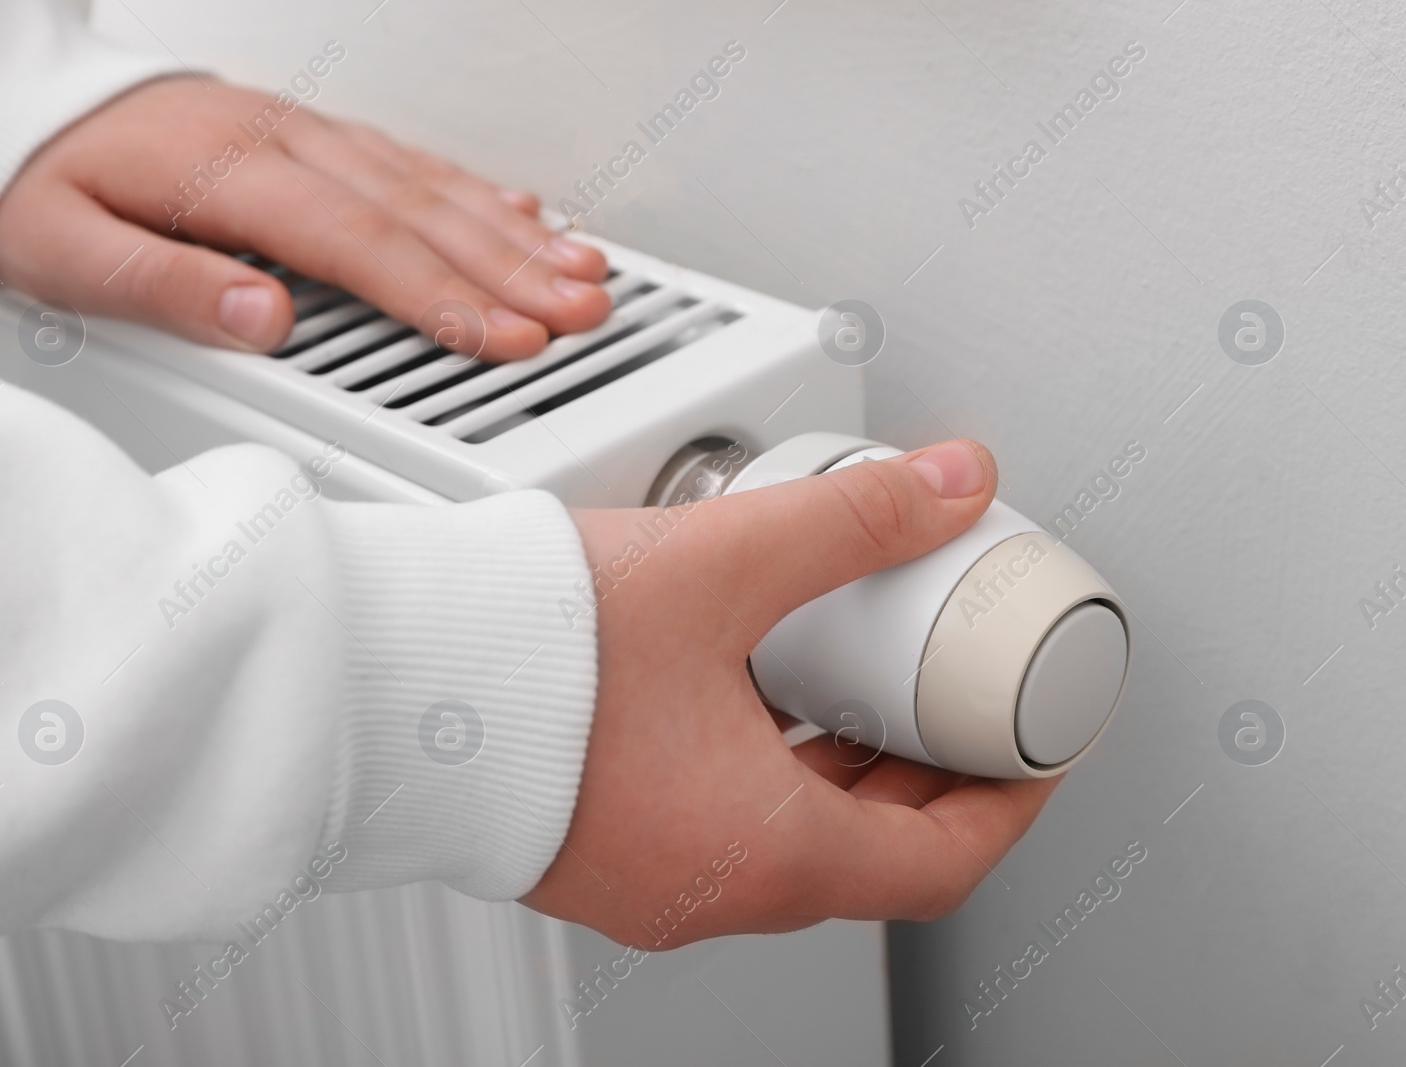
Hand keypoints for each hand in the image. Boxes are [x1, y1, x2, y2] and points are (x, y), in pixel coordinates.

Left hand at [0, 76, 611, 357]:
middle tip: (581, 312)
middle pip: (418, 212)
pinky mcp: (309, 136)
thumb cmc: (34, 185)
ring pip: (428, 182)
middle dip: (511, 268)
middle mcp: (283, 146)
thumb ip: (169, 287)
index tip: (508, 337)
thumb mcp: (65, 251)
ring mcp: (303, 134)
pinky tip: (519, 212)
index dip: (441, 296)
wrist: (10, 105)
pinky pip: (409, 160)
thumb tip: (268, 320)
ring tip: (581, 272)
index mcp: (230, 177)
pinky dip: (474, 190)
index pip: (359, 245)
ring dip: (512, 231)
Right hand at [525, 439, 1059, 948]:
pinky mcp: (594, 850)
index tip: (1027, 753)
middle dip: (923, 778)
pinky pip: (715, 826)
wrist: (378, 678)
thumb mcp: (720, 569)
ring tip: (856, 686)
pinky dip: (762, 772)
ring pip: (787, 842)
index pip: (942, 864)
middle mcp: (708, 892)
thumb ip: (850, 520)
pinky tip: (747, 694)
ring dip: (837, 772)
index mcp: (762, 855)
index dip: (1005, 804)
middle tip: (950, 706)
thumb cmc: (525, 658)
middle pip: (866, 855)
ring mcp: (645, 882)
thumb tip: (949, 485)